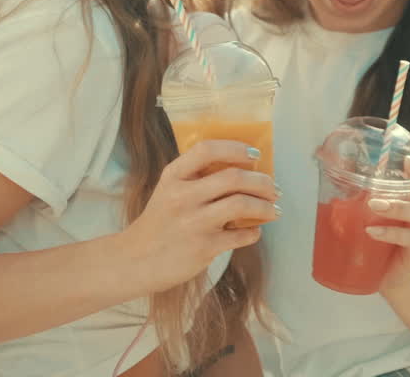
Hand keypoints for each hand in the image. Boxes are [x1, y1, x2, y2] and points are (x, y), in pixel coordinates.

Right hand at [121, 140, 279, 293]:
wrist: (135, 261)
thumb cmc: (159, 223)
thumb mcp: (169, 191)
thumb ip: (196, 177)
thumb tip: (242, 168)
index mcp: (173, 176)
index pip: (207, 149)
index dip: (235, 148)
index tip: (254, 155)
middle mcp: (182, 196)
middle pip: (233, 178)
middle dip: (262, 182)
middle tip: (274, 187)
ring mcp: (193, 222)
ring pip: (241, 205)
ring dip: (265, 206)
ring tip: (273, 209)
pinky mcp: (203, 247)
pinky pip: (240, 236)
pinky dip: (254, 233)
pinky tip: (255, 231)